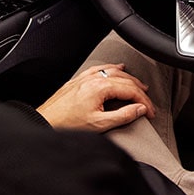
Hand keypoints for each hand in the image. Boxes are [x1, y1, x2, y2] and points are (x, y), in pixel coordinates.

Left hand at [37, 64, 155, 132]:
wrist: (43, 123)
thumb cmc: (66, 125)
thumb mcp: (99, 124)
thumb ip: (123, 115)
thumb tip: (140, 109)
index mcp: (100, 88)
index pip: (131, 90)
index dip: (144, 101)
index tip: (150, 112)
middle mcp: (93, 79)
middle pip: (125, 80)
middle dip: (140, 91)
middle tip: (148, 102)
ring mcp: (85, 79)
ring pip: (113, 72)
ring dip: (129, 78)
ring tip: (139, 85)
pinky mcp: (77, 81)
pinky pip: (99, 69)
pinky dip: (112, 69)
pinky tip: (116, 69)